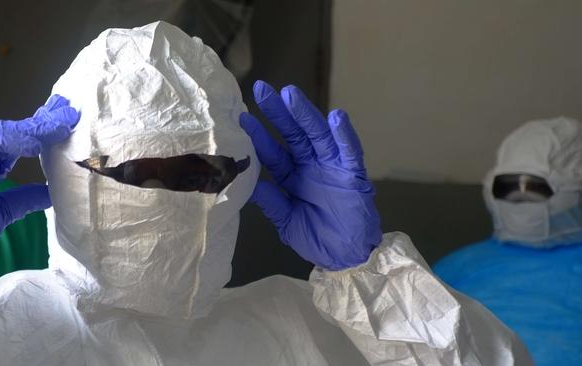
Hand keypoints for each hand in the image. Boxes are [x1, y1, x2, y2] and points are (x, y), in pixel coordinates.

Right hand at [0, 95, 78, 258]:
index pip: (22, 143)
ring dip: (36, 127)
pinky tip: (36, 140)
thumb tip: (51, 193)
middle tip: (70, 110)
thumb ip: (23, 199)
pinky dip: (12, 138)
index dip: (46, 134)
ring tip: (62, 122)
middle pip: (17, 131)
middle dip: (44, 120)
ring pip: (6, 132)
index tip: (69, 126)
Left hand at [240, 81, 380, 270]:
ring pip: (318, 136)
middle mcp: (311, 165)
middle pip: (293, 134)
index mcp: (293, 177)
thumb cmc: (318, 239)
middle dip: (279, 112)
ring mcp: (332, 167)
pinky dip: (344, 135)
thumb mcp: (287, 223)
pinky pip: (350, 151)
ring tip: (291, 96)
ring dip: (306, 115)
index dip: (260, 135)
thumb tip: (251, 184)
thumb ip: (273, 203)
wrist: (348, 257)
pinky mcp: (353, 174)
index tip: (243, 117)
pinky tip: (336, 118)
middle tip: (262, 90)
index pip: (273, 152)